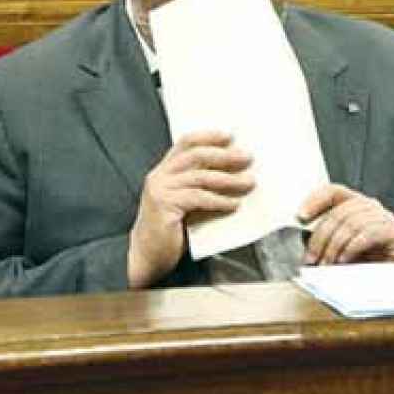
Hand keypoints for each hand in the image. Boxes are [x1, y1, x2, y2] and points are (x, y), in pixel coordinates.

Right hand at [128, 130, 253, 287]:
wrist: (146, 257)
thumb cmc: (167, 233)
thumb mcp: (185, 204)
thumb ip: (200, 188)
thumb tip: (234, 177)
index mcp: (163, 172)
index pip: (186, 143)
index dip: (208, 137)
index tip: (230, 136)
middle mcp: (159, 176)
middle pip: (196, 156)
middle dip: (225, 156)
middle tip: (246, 158)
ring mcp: (160, 190)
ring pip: (200, 177)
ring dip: (228, 179)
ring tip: (247, 183)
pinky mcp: (164, 205)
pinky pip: (198, 198)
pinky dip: (219, 200)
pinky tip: (233, 204)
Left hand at [296, 184, 393, 264]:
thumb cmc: (367, 262)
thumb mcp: (340, 248)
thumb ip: (325, 241)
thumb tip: (303, 243)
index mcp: (354, 205)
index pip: (333, 192)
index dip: (315, 200)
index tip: (300, 216)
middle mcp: (370, 207)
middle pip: (338, 212)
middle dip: (320, 238)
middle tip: (312, 259)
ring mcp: (384, 217)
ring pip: (351, 223)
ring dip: (334, 246)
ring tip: (327, 264)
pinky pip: (368, 233)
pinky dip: (352, 247)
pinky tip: (344, 260)